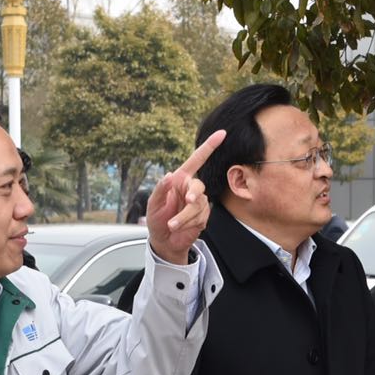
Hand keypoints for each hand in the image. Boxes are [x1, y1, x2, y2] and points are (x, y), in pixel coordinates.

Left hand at [146, 130, 225, 263]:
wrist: (164, 241)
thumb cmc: (156, 219)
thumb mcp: (152, 203)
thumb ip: (160, 188)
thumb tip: (169, 175)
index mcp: (179, 179)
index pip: (196, 160)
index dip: (209, 146)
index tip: (221, 133)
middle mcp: (190, 188)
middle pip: (199, 186)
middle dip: (193, 194)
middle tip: (188, 201)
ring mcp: (198, 203)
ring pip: (198, 206)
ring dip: (184, 217)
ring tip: (172, 225)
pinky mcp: (203, 216)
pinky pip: (200, 218)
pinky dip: (188, 224)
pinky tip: (180, 227)